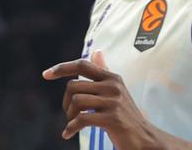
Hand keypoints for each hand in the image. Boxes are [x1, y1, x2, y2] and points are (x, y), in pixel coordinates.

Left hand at [41, 52, 162, 145]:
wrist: (146, 140)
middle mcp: (113, 86)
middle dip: (65, 102)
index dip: (62, 68)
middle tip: (69, 114)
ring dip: (69, 116)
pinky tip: (68, 134)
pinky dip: (71, 128)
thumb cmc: (126, 117)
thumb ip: (104, 73)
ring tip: (72, 124)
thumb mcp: (116, 92)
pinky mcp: (112, 118)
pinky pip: (81, 119)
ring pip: (75, 101)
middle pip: (73, 86)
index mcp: (112, 78)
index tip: (45, 74)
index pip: (82, 65)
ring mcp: (113, 102)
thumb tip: (97, 51)